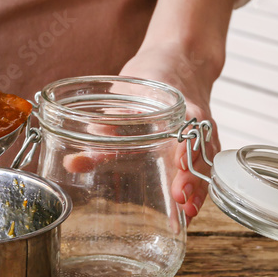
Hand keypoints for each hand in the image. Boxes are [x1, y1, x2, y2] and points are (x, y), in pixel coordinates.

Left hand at [116, 0, 237, 223]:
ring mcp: (202, 135)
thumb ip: (102, 130)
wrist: (179, 61)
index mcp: (180, 104)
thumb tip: (73, 163)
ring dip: (196, 189)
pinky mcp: (200, 145)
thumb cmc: (149, 80)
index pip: (189, 127)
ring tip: (185, 215)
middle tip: (179, 200)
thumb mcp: (124, 97)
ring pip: (204, 164)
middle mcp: (197, 122)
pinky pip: (202, 168)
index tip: (178, 163)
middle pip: (200, 153)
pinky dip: (196, 188)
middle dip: (191, 178)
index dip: (185, 147)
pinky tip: (186, 210)